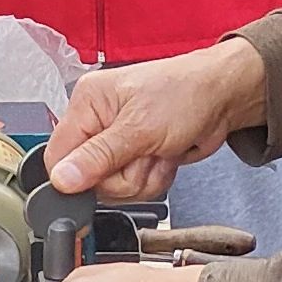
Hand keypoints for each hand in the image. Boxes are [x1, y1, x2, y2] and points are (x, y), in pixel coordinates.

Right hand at [42, 39, 266, 202]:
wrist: (224, 98)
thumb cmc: (186, 94)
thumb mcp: (139, 127)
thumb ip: (98, 157)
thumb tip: (62, 179)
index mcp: (88, 103)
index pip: (57, 155)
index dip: (76, 176)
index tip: (103, 176)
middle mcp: (98, 122)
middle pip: (87, 179)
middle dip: (122, 175)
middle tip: (144, 153)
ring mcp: (119, 143)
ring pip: (114, 187)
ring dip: (142, 177)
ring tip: (158, 151)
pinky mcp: (137, 157)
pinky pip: (135, 187)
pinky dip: (155, 178)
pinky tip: (165, 156)